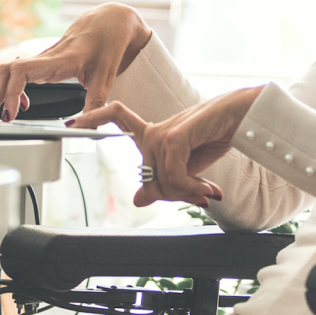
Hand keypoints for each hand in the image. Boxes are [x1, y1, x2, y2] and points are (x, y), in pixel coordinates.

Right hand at [0, 3, 151, 121]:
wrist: (112, 21)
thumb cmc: (109, 42)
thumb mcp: (106, 77)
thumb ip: (96, 105)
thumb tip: (89, 130)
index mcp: (60, 60)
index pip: (22, 71)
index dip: (10, 92)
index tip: (11, 114)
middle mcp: (47, 57)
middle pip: (6, 70)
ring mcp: (43, 58)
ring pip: (8, 69)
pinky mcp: (44, 61)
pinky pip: (18, 72)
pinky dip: (11, 88)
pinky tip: (20, 103)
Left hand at [72, 86, 265, 206]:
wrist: (244, 116)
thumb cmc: (217, 135)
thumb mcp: (188, 167)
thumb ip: (164, 181)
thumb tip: (137, 198)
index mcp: (155, 132)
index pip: (117, 115)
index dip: (93, 117)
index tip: (71, 122)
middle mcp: (155, 130)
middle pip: (148, 176)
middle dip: (173, 194)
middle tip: (200, 196)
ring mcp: (164, 131)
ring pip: (161, 180)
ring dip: (187, 192)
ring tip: (209, 191)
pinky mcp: (175, 136)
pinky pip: (172, 175)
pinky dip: (190, 187)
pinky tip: (208, 188)